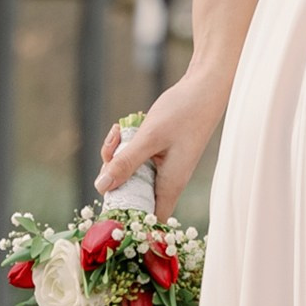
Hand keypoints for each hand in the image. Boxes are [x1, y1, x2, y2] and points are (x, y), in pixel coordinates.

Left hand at [99, 70, 226, 222]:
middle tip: (110, 151)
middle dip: (113, 178)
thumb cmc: (183, 112)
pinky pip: (135, 159)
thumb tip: (101, 187)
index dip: (126, 218)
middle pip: (132, 195)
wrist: (204, 87)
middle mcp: (166, 180)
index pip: (147, 218)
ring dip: (117, 157)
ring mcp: (163, 166)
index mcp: (169, 185)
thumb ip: (126, 162)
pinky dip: (125, 146)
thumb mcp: (150, 137)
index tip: (106, 202)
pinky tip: (123, 128)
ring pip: (130, 174)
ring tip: (118, 132)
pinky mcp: (159, 153)